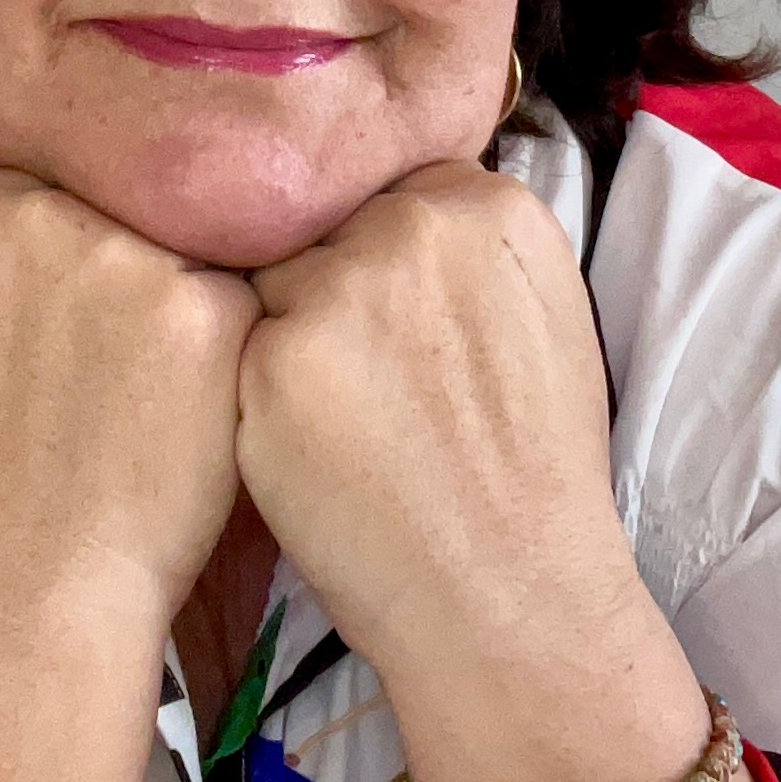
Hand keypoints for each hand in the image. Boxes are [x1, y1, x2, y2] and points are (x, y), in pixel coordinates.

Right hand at [0, 168, 261, 653]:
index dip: (75, 245)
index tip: (73, 315)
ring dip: (183, 302)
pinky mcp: (203, 307)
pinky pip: (239, 298)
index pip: (49, 182)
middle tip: (113, 363)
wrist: (25, 593)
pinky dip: (226, 354)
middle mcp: (31, 211)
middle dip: (128, 263)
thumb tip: (84, 199)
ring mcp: (120, 253)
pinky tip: (191, 412)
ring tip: (148, 394)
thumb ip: (5, 254)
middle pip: (121, 201)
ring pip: (186, 243)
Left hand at [236, 162, 659, 781]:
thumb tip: (392, 207)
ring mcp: (337, 289)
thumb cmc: (531, 471)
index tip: (396, 311)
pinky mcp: (268, 358)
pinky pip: (239, 346)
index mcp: (489, 206)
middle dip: (333, 285)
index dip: (380, 251)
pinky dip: (259, 395)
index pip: (391, 187)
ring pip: (275, 281)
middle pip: (326, 225)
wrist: (509, 595)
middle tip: (371, 377)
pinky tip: (312, 448)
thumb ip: (467, 247)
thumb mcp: (542, 318)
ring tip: (345, 420)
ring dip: (289, 336)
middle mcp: (413, 225)